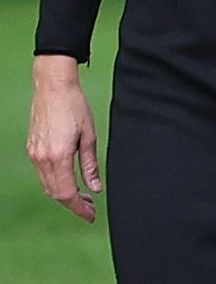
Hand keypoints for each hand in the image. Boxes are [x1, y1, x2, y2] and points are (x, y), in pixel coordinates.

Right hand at [25, 55, 100, 221]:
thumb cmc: (75, 107)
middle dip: (73, 204)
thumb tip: (95, 188)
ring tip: (84, 196)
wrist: (53, 87)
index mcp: (58, 156)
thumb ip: (90, 165)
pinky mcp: (33, 148)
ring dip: (64, 194)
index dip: (79, 208)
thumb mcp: (89, 136)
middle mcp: (42, 158)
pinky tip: (69, 180)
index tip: (91, 216)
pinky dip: (55, 182)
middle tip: (91, 208)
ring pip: (47, 185)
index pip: (67, 193)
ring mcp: (34, 154)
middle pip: (55, 193)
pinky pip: (43, 174)